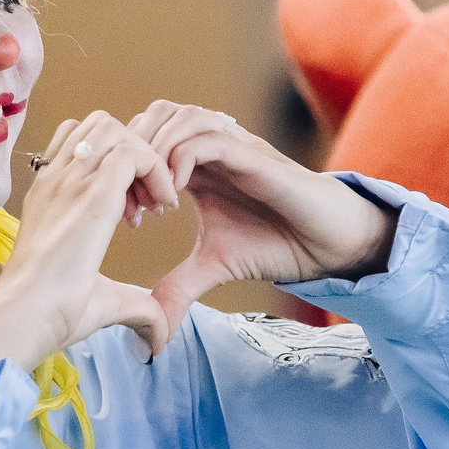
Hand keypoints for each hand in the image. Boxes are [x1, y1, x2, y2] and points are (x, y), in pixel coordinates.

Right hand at [0, 112, 170, 369]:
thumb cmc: (48, 314)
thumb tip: (159, 336)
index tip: (136, 211)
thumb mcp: (99, 299)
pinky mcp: (90, 194)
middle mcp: (56, 179)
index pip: (82, 142)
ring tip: (154, 204)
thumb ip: (135, 308)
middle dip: (133, 152)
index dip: (118, 163)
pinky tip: (163, 208)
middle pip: (100, 124)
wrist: (22, 319)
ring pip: (116, 129)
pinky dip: (157, 170)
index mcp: (49, 194)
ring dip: (145, 158)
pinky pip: (134, 152)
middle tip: (148, 201)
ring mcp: (70, 181)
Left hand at [122, 100, 398, 343]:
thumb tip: (150, 332)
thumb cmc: (275, 243)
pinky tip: (175, 196)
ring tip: (154, 201)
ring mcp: (232, 144)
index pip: (145, 139)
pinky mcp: (252, 154)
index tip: (123, 216)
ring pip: (176, 117)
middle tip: (131, 205)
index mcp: (196, 163)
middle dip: (134, 156)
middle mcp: (210, 145)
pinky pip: (207, 138)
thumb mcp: (212, 266)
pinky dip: (182, 160)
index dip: (126, 171)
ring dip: (155, 154)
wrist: (325, 244)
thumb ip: (177, 287)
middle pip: (153, 116)